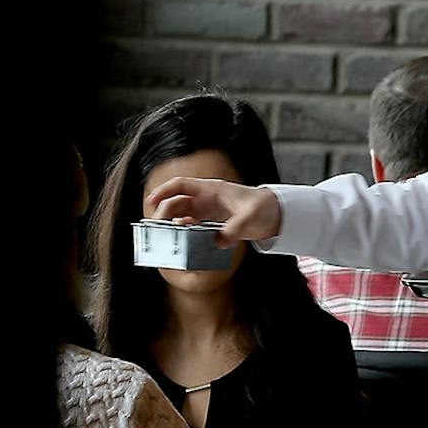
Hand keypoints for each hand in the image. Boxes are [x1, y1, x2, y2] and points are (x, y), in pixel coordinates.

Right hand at [142, 176, 281, 246]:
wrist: (276, 213)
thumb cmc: (264, 207)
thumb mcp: (250, 217)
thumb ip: (234, 229)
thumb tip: (218, 241)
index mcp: (212, 189)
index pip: (181, 185)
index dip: (163, 190)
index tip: (151, 201)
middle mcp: (206, 199)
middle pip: (177, 202)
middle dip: (163, 213)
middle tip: (157, 229)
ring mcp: (208, 211)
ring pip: (181, 215)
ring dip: (172, 224)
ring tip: (164, 237)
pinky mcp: (212, 223)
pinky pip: (192, 226)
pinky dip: (184, 233)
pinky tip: (181, 242)